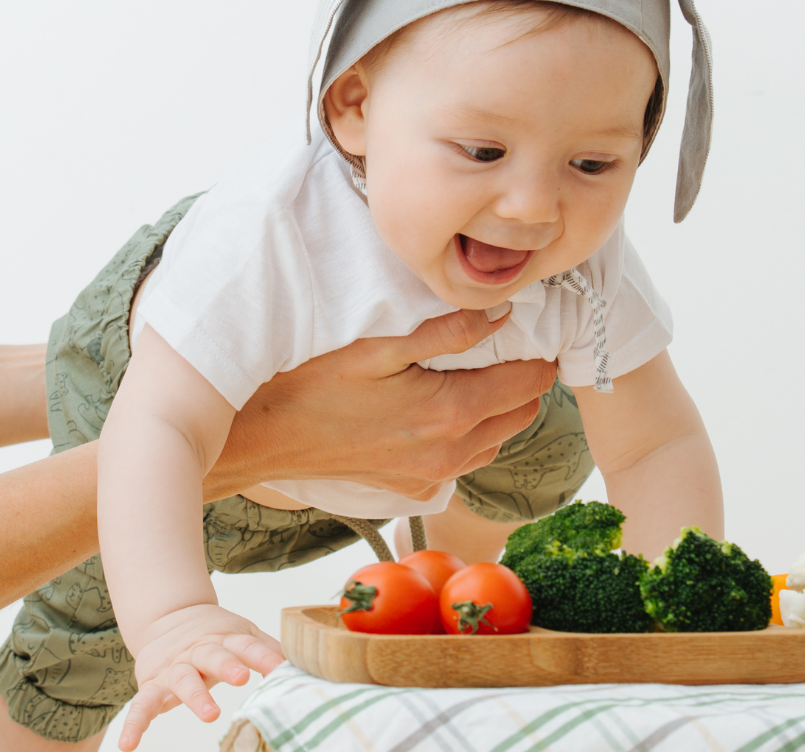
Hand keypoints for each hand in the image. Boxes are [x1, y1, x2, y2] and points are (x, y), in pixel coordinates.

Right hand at [118, 603, 282, 750]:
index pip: (248, 644)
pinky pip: (140, 705)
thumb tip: (303, 663)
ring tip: (210, 714)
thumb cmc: (215, 635)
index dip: (264, 656)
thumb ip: (267, 650)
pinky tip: (128, 746)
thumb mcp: (242, 635)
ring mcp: (175, 667)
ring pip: (183, 679)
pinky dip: (134, 725)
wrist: (170, 617)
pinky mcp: (152, 684)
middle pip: (214, 655)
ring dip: (195, 696)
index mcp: (226, 638)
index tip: (281, 668)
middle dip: (227, 665)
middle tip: (242, 677)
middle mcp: (200, 651)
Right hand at [204, 309, 554, 501]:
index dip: (538, 353)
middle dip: (525, 378)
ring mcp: (433, 477)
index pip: (528, 383)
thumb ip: (447, 332)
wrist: (266, 439)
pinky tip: (446, 408)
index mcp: (450, 414)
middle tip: (509, 344)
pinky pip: (466, 461)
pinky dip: (472, 434)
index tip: (533, 327)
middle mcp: (451, 454)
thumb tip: (501, 315)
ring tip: (480, 371)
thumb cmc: (314, 385)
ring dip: (501, 407)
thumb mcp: (380, 345)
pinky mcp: (414, 489)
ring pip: (497, 440)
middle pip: (522, 414)